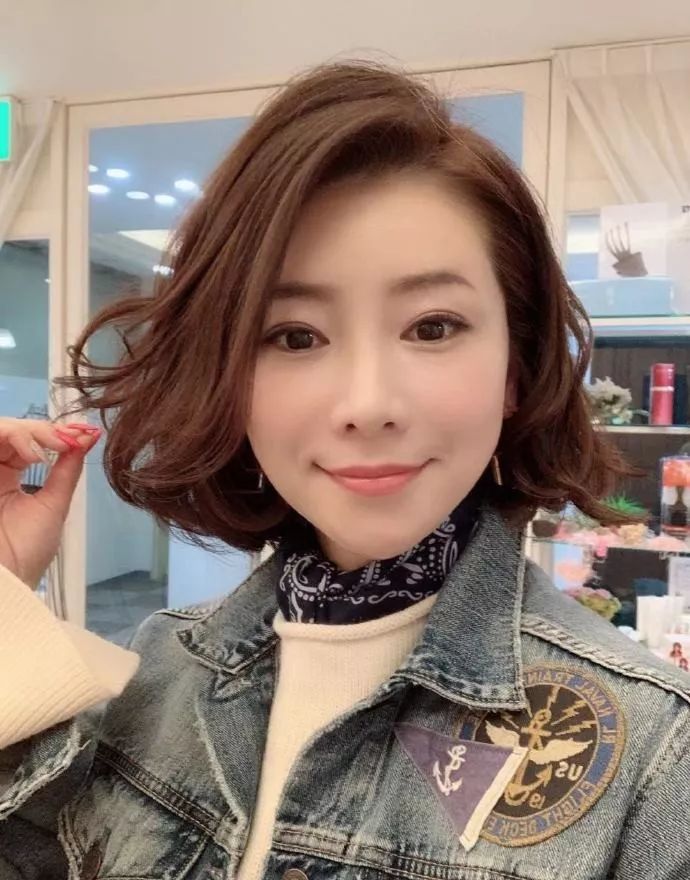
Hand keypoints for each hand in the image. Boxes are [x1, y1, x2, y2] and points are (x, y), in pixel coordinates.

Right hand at [0, 417, 100, 587]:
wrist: (5, 582)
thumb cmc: (25, 553)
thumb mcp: (54, 504)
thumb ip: (68, 469)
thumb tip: (89, 437)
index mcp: (9, 479)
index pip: (28, 441)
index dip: (54, 432)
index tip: (83, 433)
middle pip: (13, 431)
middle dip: (45, 430)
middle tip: (68, 441)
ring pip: (0, 429)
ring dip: (29, 432)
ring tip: (49, 450)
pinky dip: (13, 437)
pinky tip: (33, 456)